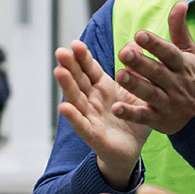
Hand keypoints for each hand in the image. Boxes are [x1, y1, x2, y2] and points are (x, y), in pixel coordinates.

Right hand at [54, 40, 150, 187]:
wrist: (132, 149)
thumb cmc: (131, 119)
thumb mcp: (136, 92)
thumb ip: (134, 71)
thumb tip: (135, 45)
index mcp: (102, 88)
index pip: (90, 70)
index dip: (82, 58)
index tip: (75, 44)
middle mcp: (92, 100)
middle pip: (79, 81)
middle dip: (70, 66)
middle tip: (61, 51)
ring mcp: (90, 117)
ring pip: (76, 99)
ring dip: (67, 86)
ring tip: (59, 71)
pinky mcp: (92, 135)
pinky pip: (81, 125)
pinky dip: (73, 116)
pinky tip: (63, 107)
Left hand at [114, 2, 194, 133]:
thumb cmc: (189, 78)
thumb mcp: (188, 53)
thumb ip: (180, 29)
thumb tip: (180, 3)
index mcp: (181, 65)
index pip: (169, 53)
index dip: (155, 44)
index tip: (139, 34)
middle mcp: (175, 83)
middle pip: (157, 72)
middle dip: (141, 62)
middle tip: (123, 52)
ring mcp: (167, 102)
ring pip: (150, 93)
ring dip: (135, 85)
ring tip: (119, 75)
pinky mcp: (158, 119)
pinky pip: (143, 116)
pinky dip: (130, 113)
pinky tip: (116, 109)